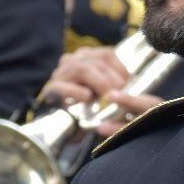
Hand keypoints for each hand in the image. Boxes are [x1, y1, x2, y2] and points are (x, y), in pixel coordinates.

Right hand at [40, 50, 154, 136]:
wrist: (66, 129)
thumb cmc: (90, 110)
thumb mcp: (106, 93)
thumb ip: (117, 84)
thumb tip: (133, 81)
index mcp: (86, 57)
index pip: (107, 54)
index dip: (121, 68)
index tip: (130, 84)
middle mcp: (71, 61)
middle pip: (96, 62)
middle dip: (112, 80)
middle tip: (121, 95)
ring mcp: (59, 74)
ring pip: (81, 69)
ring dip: (98, 83)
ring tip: (107, 97)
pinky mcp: (50, 89)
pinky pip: (62, 86)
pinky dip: (76, 91)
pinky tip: (86, 97)